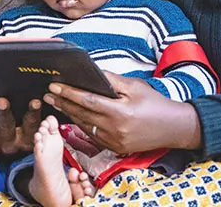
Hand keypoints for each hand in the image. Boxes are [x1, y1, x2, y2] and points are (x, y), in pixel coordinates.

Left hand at [0, 97, 42, 154]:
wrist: (10, 161)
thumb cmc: (25, 137)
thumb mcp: (36, 132)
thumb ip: (40, 119)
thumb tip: (43, 96)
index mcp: (26, 140)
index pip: (32, 125)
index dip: (33, 113)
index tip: (35, 101)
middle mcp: (10, 143)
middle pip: (7, 127)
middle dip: (4, 113)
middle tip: (1, 100)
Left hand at [43, 72, 202, 154]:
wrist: (173, 128)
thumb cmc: (155, 104)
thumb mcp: (135, 86)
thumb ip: (111, 80)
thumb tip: (92, 72)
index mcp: (119, 112)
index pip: (86, 101)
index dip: (68, 93)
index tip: (54, 86)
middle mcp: (114, 129)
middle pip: (81, 114)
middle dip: (62, 103)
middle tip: (47, 94)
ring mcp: (113, 141)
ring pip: (84, 126)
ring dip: (68, 114)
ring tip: (56, 102)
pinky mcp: (115, 148)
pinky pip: (92, 135)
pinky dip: (81, 124)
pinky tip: (73, 115)